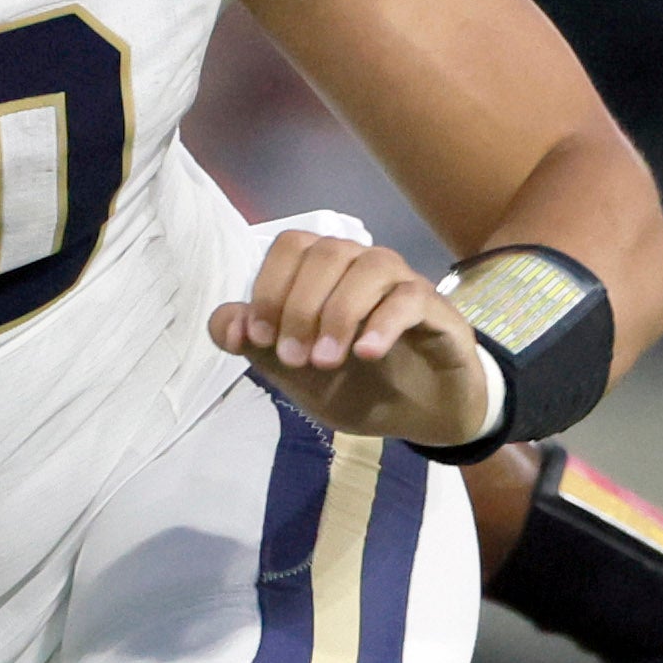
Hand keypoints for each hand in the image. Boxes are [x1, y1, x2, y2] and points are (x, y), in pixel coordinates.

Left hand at [212, 229, 499, 443]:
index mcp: (324, 272)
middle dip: (299, 306)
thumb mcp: (295, 374)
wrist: (419, 415)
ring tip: (325, 361)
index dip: (269, 287)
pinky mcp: (434, 309)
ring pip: (368, 267)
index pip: (290, 246)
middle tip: (294, 359)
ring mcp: (401, 283)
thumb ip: (258, 347)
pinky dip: (382, 323)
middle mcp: (362, 265)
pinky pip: (408, 298)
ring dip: (338, 313)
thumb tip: (228, 324)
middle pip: (326, 252)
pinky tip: (366, 353)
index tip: (260, 339)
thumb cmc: (356, 384)